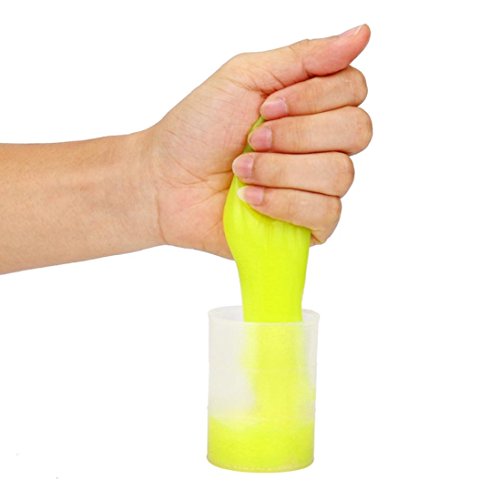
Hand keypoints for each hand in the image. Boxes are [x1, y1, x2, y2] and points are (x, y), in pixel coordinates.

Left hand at [146, 25, 371, 257]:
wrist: (167, 183)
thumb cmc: (199, 129)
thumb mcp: (245, 77)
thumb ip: (304, 57)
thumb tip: (362, 33)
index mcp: (312, 106)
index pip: (354, 90)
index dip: (315, 97)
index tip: (267, 105)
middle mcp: (322, 146)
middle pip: (356, 131)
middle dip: (296, 134)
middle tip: (252, 139)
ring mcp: (317, 188)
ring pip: (340, 174)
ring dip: (281, 170)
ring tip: (243, 171)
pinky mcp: (308, 226)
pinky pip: (327, 214)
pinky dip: (283, 203)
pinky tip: (252, 199)